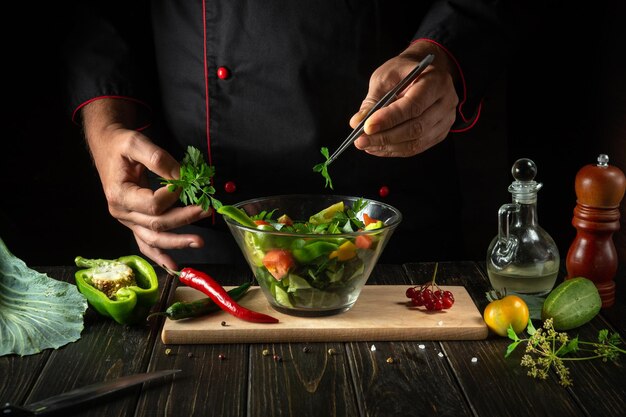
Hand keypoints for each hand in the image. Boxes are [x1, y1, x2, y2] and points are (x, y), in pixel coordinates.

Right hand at [82, 99, 210, 269]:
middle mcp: (121, 212)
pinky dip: (160, 256)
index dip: (172, 196)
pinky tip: (174, 267)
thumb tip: (181, 177)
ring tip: (199, 242)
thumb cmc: (120, 144)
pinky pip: (146, 244)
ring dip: (177, 242)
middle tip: (205, 210)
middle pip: (156, 223)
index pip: (152, 204)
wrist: (107, 146)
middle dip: (184, 218)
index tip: (185, 182)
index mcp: (119, 194)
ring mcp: (127, 221)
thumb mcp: (136, 142)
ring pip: (153, 238)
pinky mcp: (134, 223)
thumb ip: (158, 158)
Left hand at [350, 41, 458, 156]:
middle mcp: (446, 102)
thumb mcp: (384, 78)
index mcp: (436, 81)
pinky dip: (394, 150)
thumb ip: (372, 101)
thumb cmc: (402, 72)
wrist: (421, 73)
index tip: (367, 127)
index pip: (413, 106)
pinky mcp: (439, 133)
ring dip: (387, 147)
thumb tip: (357, 123)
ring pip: (416, 142)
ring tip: (366, 145)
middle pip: (416, 128)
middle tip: (361, 140)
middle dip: (385, 137)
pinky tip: (377, 147)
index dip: (389, 119)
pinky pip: (416, 148)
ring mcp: (445, 120)